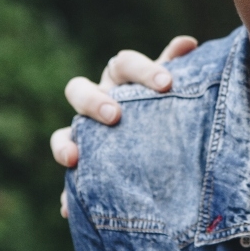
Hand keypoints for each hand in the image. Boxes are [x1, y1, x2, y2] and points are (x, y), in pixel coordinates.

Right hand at [52, 36, 196, 216]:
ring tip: (73, 158)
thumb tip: (188, 41)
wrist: (164, 150)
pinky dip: (67, 195)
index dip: (142, 70)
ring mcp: (84, 134)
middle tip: (115, 116)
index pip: (123, 64)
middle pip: (79, 89)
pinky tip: (68, 208)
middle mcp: (96, 101)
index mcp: (121, 78)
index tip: (166, 84)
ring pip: (61, 134)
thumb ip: (176, 66)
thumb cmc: (167, 109)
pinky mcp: (83, 168)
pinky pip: (67, 182)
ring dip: (63, 144)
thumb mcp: (174, 91)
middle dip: (94, 101)